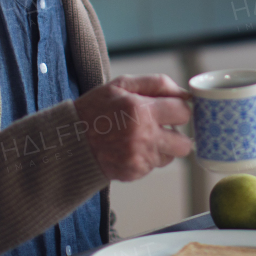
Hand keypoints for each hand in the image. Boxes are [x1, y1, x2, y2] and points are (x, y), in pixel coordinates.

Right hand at [75, 75, 191, 181]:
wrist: (70, 140)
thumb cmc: (96, 109)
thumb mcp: (122, 84)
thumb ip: (157, 83)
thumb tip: (185, 94)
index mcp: (141, 110)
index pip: (184, 112)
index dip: (179, 109)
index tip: (172, 109)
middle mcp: (143, 136)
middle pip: (185, 143)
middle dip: (177, 134)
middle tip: (162, 127)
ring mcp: (139, 157)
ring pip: (171, 156)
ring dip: (162, 147)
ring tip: (142, 137)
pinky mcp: (134, 172)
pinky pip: (153, 166)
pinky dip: (147, 158)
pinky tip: (131, 148)